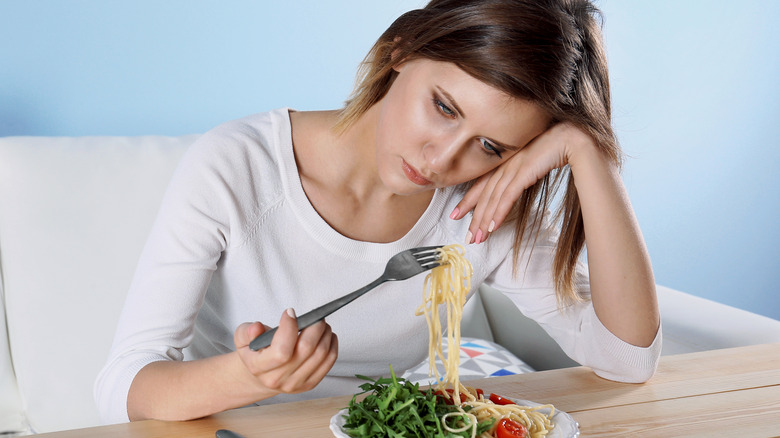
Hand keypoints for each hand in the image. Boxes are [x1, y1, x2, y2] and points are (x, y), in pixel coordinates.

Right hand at [234, 309, 337, 395]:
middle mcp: (277, 379)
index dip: (289, 328)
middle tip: (315, 316)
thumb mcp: (242, 339)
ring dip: (325, 334)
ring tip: (321, 324)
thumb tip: (257, 327)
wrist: (260, 376)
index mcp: (259, 367)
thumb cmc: (254, 352)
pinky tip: (327, 336)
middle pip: (306, 349)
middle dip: (315, 327)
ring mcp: (295, 384)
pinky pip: (328, 362)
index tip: (290, 312)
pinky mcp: (309, 384)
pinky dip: (332, 345)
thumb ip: (247, 331)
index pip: (281, 351)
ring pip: (320, 354)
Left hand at [450, 123, 593, 242]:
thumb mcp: (533, 164)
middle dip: (474, 217)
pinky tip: (494, 226)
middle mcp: (507, 164)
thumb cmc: (558, 150)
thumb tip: (514, 189)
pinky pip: (508, 195)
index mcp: (507, 161)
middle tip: (467, 236)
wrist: (574, 138)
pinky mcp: (525, 171)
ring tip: (479, 237)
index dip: (468, 200)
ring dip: (485, 220)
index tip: (456, 214)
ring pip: (493, 197)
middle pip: (485, 194)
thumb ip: (522, 174)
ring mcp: (515, 166)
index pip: (483, 184)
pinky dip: (499, 212)